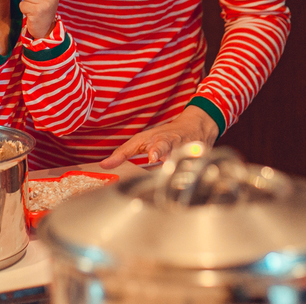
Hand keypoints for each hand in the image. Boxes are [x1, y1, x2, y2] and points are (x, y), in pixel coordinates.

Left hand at [99, 106, 219, 168]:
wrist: (197, 126)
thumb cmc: (165, 136)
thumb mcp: (143, 140)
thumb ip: (124, 152)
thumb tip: (104, 165)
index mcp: (160, 140)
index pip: (158, 143)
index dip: (156, 150)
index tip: (152, 157)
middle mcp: (176, 144)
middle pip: (174, 150)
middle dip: (169, 155)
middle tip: (163, 160)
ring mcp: (190, 151)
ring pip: (186, 159)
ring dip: (183, 165)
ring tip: (180, 170)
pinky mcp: (201, 159)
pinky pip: (197, 169)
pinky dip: (194, 174)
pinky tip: (193, 179)